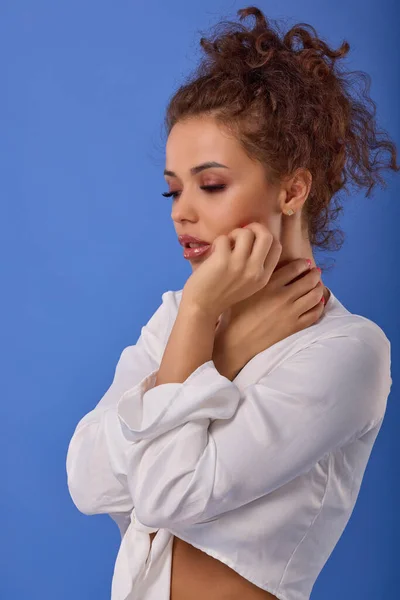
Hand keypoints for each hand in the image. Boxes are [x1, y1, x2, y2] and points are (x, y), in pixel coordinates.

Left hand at [182, 222, 282, 319]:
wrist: (201, 307)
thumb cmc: (222, 294)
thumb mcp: (248, 284)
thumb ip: (255, 265)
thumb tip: (254, 237)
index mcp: (263, 277)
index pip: (277, 247)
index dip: (265, 236)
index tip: (253, 238)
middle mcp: (255, 270)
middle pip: (266, 236)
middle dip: (254, 227)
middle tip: (241, 233)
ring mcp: (239, 264)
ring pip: (245, 233)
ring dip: (234, 234)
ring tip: (226, 244)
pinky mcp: (223, 260)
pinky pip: (224, 238)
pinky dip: (218, 242)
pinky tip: (214, 253)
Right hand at [212, 256, 325, 378]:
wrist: (238, 341)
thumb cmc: (236, 314)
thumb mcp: (245, 290)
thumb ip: (259, 277)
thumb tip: (272, 267)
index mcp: (269, 285)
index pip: (294, 268)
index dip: (303, 263)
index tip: (306, 262)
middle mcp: (282, 297)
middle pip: (308, 280)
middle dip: (315, 274)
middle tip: (316, 271)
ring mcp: (290, 313)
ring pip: (314, 296)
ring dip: (319, 288)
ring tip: (318, 285)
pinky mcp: (294, 327)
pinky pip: (314, 314)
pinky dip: (319, 306)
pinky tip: (318, 303)